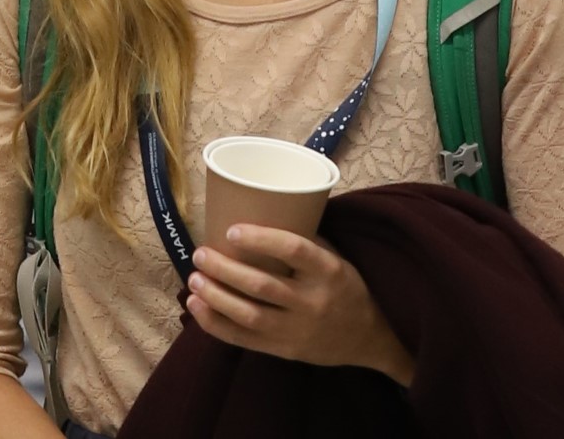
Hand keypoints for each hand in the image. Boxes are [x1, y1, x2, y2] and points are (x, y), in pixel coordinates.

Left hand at [186, 227, 414, 384]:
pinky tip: (196, 307)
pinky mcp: (285, 351)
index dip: (261, 239)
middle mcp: (313, 302)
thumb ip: (305, 242)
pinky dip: (216, 325)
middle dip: (225, 269)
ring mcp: (298, 330)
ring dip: (216, 297)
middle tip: (200, 254)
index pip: (294, 250)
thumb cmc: (345, 288)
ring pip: (249, 315)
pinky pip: (244, 340)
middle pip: (262, 285)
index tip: (231, 230)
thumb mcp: (336, 260)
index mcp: (329, 272)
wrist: (369, 338)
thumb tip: (259, 213)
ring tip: (194, 279)